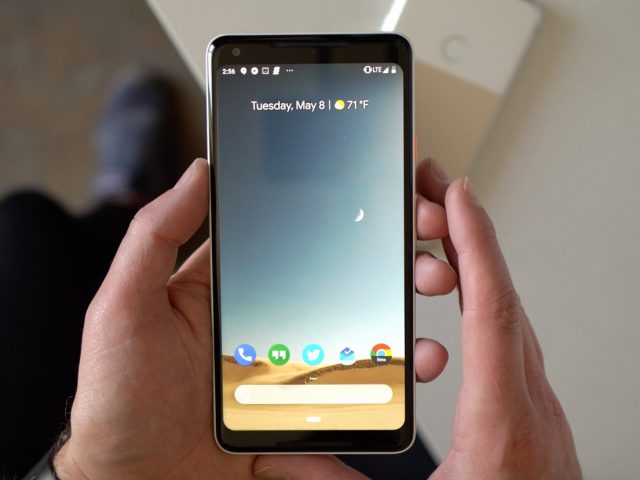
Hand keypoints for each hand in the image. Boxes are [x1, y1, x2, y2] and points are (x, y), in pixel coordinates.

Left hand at [53, 158, 453, 478]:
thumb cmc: (116, 397)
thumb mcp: (124, 305)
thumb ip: (155, 234)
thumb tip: (199, 171)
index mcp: (230, 285)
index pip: (295, 234)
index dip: (343, 211)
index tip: (386, 197)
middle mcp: (266, 317)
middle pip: (339, 277)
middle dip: (392, 256)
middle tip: (425, 244)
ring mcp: (287, 364)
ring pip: (357, 329)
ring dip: (402, 311)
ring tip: (431, 295)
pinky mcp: (300, 408)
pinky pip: (353, 388)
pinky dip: (391, 376)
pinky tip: (415, 364)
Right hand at [260, 159, 581, 478]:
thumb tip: (282, 457)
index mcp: (501, 422)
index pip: (492, 310)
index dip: (474, 244)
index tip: (457, 196)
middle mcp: (529, 404)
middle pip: (503, 294)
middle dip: (467, 229)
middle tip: (434, 186)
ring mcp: (538, 406)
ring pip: (510, 311)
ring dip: (477, 259)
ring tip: (441, 224)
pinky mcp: (533, 412)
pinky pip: (511, 334)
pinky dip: (487, 293)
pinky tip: (464, 286)